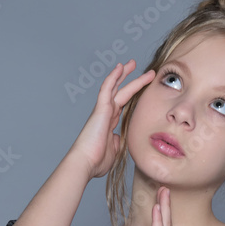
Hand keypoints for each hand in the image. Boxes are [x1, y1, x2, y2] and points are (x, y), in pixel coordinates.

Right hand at [68, 60, 155, 178]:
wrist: (85, 163)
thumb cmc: (96, 162)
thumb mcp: (113, 152)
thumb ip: (116, 143)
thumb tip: (118, 138)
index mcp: (109, 123)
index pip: (121, 104)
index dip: (130, 94)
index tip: (139, 87)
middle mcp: (105, 114)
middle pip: (119, 92)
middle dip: (129, 80)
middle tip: (137, 67)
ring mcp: (102, 110)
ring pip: (115, 87)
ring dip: (124, 74)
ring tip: (133, 63)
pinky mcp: (100, 108)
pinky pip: (107, 88)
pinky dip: (113, 76)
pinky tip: (120, 67)